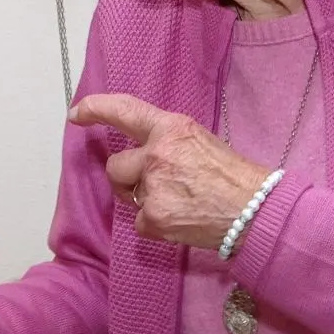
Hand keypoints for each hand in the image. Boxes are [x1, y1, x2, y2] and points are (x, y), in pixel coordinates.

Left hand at [70, 93, 270, 249]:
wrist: (255, 211)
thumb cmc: (233, 176)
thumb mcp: (200, 141)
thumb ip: (168, 143)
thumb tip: (145, 153)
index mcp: (171, 128)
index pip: (125, 111)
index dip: (96, 109)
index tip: (78, 113)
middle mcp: (157, 154)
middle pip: (116, 166)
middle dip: (127, 178)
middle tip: (153, 186)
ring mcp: (153, 187)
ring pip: (128, 196)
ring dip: (144, 200)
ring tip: (177, 202)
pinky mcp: (153, 217)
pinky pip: (140, 221)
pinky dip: (155, 224)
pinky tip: (180, 220)